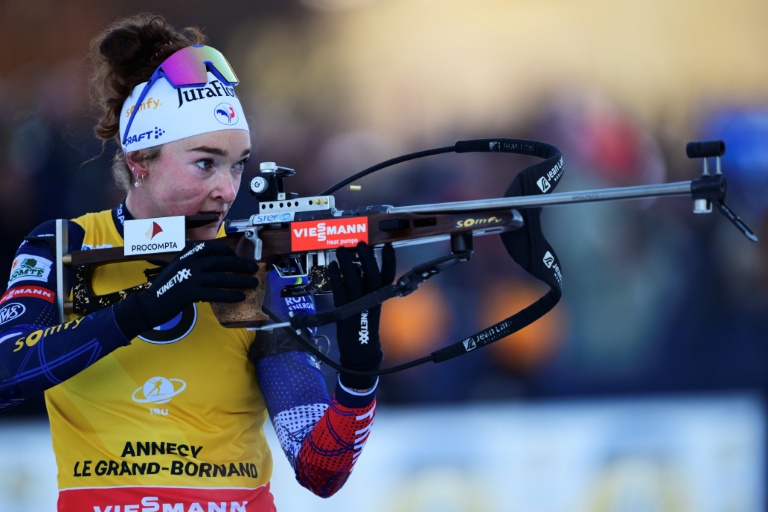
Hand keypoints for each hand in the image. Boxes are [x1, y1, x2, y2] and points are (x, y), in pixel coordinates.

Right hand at [114, 240, 258, 338]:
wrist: (150, 303)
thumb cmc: (167, 287)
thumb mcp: (179, 267)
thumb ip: (195, 262)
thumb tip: (217, 263)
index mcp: (187, 254)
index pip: (212, 248)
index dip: (228, 252)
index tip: (238, 257)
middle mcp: (190, 262)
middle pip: (222, 261)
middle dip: (240, 265)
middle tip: (254, 269)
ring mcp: (191, 277)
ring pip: (222, 277)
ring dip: (241, 280)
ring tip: (253, 284)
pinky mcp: (191, 292)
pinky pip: (216, 293)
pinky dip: (230, 295)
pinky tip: (240, 297)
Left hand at [328, 242, 395, 389]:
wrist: (359, 351)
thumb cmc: (364, 327)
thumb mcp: (371, 307)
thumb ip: (370, 291)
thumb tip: (362, 269)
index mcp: (380, 299)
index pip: (389, 277)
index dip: (389, 261)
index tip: (386, 246)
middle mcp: (371, 300)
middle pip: (373, 275)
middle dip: (367, 257)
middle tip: (361, 243)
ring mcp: (357, 305)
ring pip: (354, 280)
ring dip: (348, 263)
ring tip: (342, 250)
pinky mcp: (343, 310)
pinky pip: (339, 290)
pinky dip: (336, 277)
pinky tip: (332, 267)